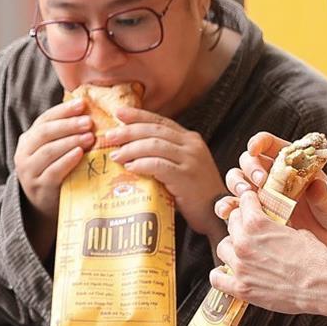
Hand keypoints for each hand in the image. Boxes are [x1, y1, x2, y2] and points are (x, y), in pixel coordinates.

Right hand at [14, 99, 96, 252]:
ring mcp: (29, 171)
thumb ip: (63, 134)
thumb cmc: (52, 172)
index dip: (64, 111)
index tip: (83, 104)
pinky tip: (80, 154)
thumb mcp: (52, 151)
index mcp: (28, 140)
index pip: (44, 120)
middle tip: (89, 121)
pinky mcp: (40, 187)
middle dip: (68, 125)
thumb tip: (88, 110)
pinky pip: (53, 171)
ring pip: (48, 151)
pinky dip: (67, 160)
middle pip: (45, 133)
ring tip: (90, 136)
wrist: (41, 205)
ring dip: (70, 141)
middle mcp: (24, 154)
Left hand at [105, 105, 228, 244]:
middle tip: (109, 137)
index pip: (160, 121)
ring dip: (132, 149)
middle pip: (155, 130)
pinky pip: (159, 165)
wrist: (217, 213)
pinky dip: (142, 164)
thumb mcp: (181, 166)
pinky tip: (130, 168)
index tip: (119, 112)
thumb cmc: (194, 193)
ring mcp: (191, 160)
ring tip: (116, 155)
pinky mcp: (187, 177)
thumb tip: (128, 149)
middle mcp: (192, 145)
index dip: (138, 116)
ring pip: (155, 145)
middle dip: (129, 131)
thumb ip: (163, 155)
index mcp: (189, 139)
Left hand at [209, 197, 326, 314]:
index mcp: (257, 223)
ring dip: (231, 248)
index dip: (250, 203)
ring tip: (241, 252)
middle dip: (240, 224)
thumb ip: (278, 228)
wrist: (321, 285)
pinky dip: (220, 276)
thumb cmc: (316, 258)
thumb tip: (275, 228)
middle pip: (231, 224)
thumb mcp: (298, 232)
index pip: (243, 203)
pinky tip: (226, 274)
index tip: (252, 206)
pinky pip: (217, 279)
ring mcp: (240, 266)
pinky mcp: (241, 287)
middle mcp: (243, 242)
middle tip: (249, 231)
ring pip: (222, 247)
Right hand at [222, 130, 326, 249]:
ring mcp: (261, 193)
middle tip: (260, 182)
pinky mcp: (254, 213)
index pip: (268, 143)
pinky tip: (228, 213)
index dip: (258, 142)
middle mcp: (271, 174)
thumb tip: (317, 187)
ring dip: (236, 185)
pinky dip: (227, 207)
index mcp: (289, 161)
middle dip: (250, 168)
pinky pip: (234, 206)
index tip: (254, 149)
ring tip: (245, 196)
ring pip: (237, 180)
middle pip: (248, 161)